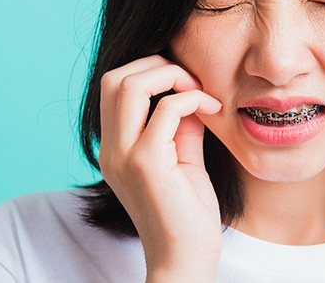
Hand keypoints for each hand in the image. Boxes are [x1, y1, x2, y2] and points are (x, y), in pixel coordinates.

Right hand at [99, 55, 222, 280]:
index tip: (185, 81)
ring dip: (171, 75)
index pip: (114, 85)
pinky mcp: (146, 164)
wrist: (185, 259)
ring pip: (131, 85)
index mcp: (115, 146)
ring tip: (199, 90)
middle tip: (191, 80)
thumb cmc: (187, 211)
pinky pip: (167, 109)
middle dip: (157, 65)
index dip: (149, 70)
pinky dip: (192, 98)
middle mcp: (111, 148)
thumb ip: (181, 122)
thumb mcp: (182, 156)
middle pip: (116, 77)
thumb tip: (190, 90)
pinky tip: (213, 109)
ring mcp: (124, 155)